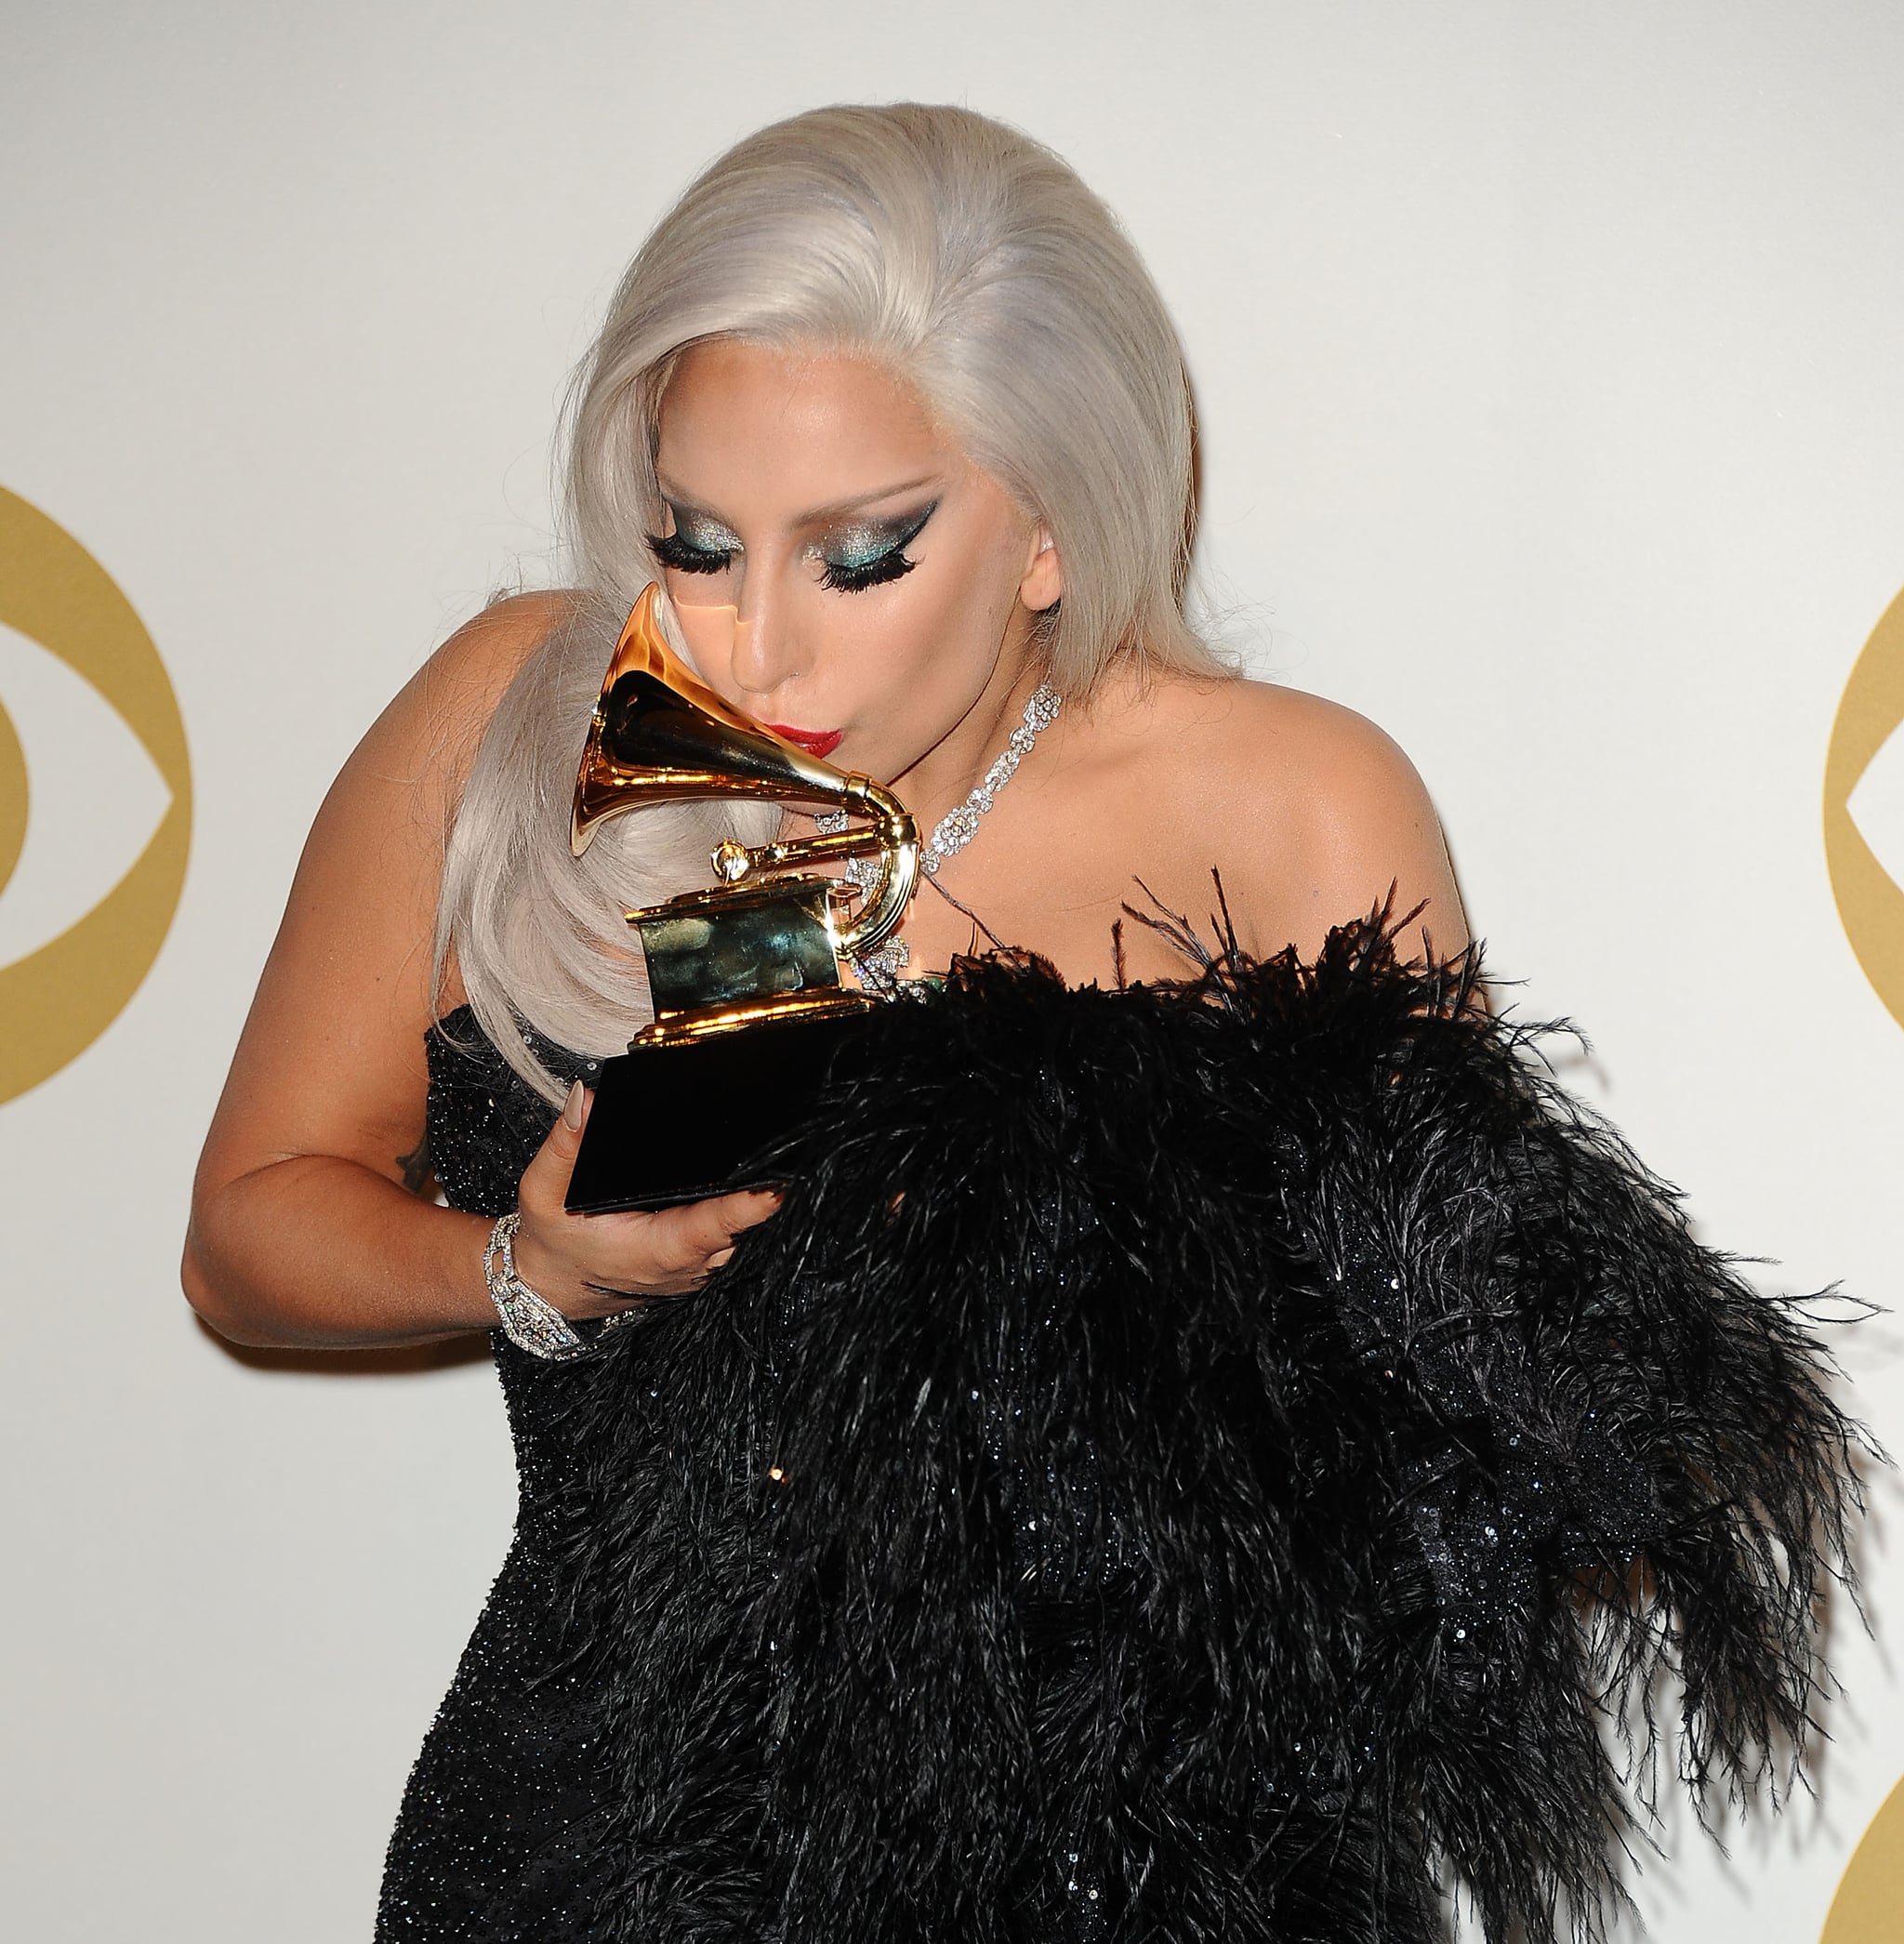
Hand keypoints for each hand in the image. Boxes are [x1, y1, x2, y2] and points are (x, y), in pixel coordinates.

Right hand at [510, 1081, 781, 1315]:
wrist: (552, 1284)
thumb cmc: (553, 1241)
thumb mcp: (543, 1190)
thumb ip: (565, 1145)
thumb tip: (585, 1102)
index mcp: (656, 1250)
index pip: (714, 1227)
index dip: (748, 1206)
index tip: (779, 1184)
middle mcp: (687, 1267)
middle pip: (744, 1230)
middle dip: (762, 1192)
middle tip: (782, 1148)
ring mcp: (699, 1271)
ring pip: (746, 1238)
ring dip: (757, 1205)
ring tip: (774, 1158)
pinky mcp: (701, 1268)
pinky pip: (735, 1241)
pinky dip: (743, 1215)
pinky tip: (750, 1182)